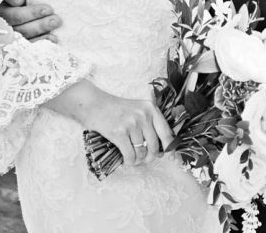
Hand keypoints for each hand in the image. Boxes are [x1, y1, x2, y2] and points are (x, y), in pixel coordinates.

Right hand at [0, 0, 61, 40]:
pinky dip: (40, 42)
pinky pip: (27, 44)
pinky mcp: (15, 39)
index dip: (31, 13)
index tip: (48, 9)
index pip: (13, 15)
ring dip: (41, 33)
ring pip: (23, 38)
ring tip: (56, 26)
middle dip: (39, 25)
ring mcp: (6, 33)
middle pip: (19, 28)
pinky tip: (53, 39)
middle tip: (56, 19)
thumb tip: (19, 1)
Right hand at [52, 82, 173, 165]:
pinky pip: (130, 156)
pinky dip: (128, 162)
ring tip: (132, 157)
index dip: (170, 147)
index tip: (171, 157)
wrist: (95, 104)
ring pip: (142, 153)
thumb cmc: (117, 109)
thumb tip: (161, 149)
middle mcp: (143, 115)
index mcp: (150, 108)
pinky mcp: (119, 133)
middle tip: (143, 159)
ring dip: (137, 160)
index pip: (166, 132)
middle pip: (154, 146)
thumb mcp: (137, 109)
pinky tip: (125, 159)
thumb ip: (150, 124)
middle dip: (149, 157)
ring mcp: (131, 123)